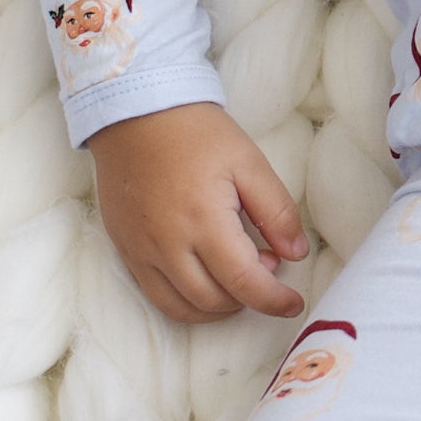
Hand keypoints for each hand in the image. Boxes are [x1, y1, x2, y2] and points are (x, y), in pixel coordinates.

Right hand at [88, 103, 310, 324]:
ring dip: (217, 307)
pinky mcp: (125, 249)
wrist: (135, 113)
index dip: (273, 300)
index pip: (244, 282)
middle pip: (213, 301)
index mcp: (203, 221)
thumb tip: (296, 253)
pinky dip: (185, 301)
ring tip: (236, 274)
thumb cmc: (196, 134)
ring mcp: (141, 251)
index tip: (293, 303)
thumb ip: (277, 211)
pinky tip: (204, 277)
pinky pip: (154, 295)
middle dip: (248, 298)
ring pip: (181, 308)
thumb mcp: (249, 163)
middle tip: (265, 265)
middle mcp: (167, 245)